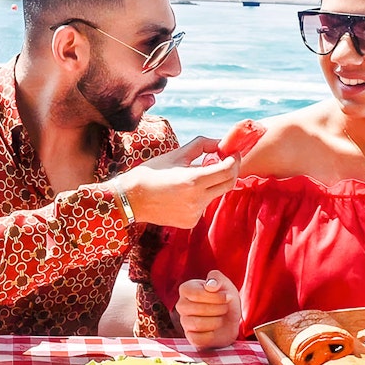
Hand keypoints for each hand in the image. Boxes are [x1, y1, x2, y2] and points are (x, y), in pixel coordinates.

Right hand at [114, 137, 240, 227]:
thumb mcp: (175, 155)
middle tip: (226, 161)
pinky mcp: (190, 221)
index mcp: (193, 180)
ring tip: (195, 176)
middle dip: (230, 171)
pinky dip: (200, 196)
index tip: (233, 153)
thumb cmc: (150, 173)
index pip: (227, 170)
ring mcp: (194, 213)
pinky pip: (203, 206)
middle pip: (229, 185)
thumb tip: (220, 142)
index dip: (234, 160)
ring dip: (212, 184)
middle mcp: (197, 200)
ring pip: (215, 195)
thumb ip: (201, 145)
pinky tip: (183, 193)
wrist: (130, 199)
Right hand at [175, 270, 241, 349]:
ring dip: (216, 322)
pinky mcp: (190, 337)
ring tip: (221, 318)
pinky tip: (214, 330)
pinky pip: (197, 338)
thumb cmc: (226, 301)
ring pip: (198, 324)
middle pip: (197, 309)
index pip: (194, 294)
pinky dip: (211, 335)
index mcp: (186, 289)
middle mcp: (182, 305)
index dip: (214, 297)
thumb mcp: (226, 285)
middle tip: (225, 308)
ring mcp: (184, 322)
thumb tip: (210, 284)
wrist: (231, 321)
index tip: (227, 297)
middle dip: (218, 309)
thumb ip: (217, 278)